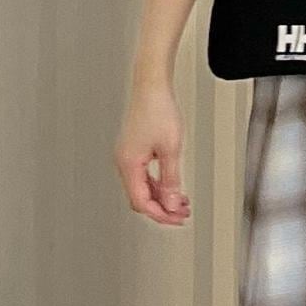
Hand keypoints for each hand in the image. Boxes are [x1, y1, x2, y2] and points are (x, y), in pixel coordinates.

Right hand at [114, 81, 191, 225]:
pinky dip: (157, 185)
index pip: (142, 202)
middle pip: (140, 198)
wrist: (151, 87)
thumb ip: (171, 180)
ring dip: (161, 197)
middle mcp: (124, 162)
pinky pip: (143, 176)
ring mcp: (127, 156)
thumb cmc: (158, 109)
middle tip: (182, 214)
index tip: (177, 219)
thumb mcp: (171, 149)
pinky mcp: (133, 150)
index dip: (161, 214)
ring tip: (181, 202)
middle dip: (162, 208)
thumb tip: (172, 203)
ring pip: (142, 188)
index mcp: (129, 164)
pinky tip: (171, 187)